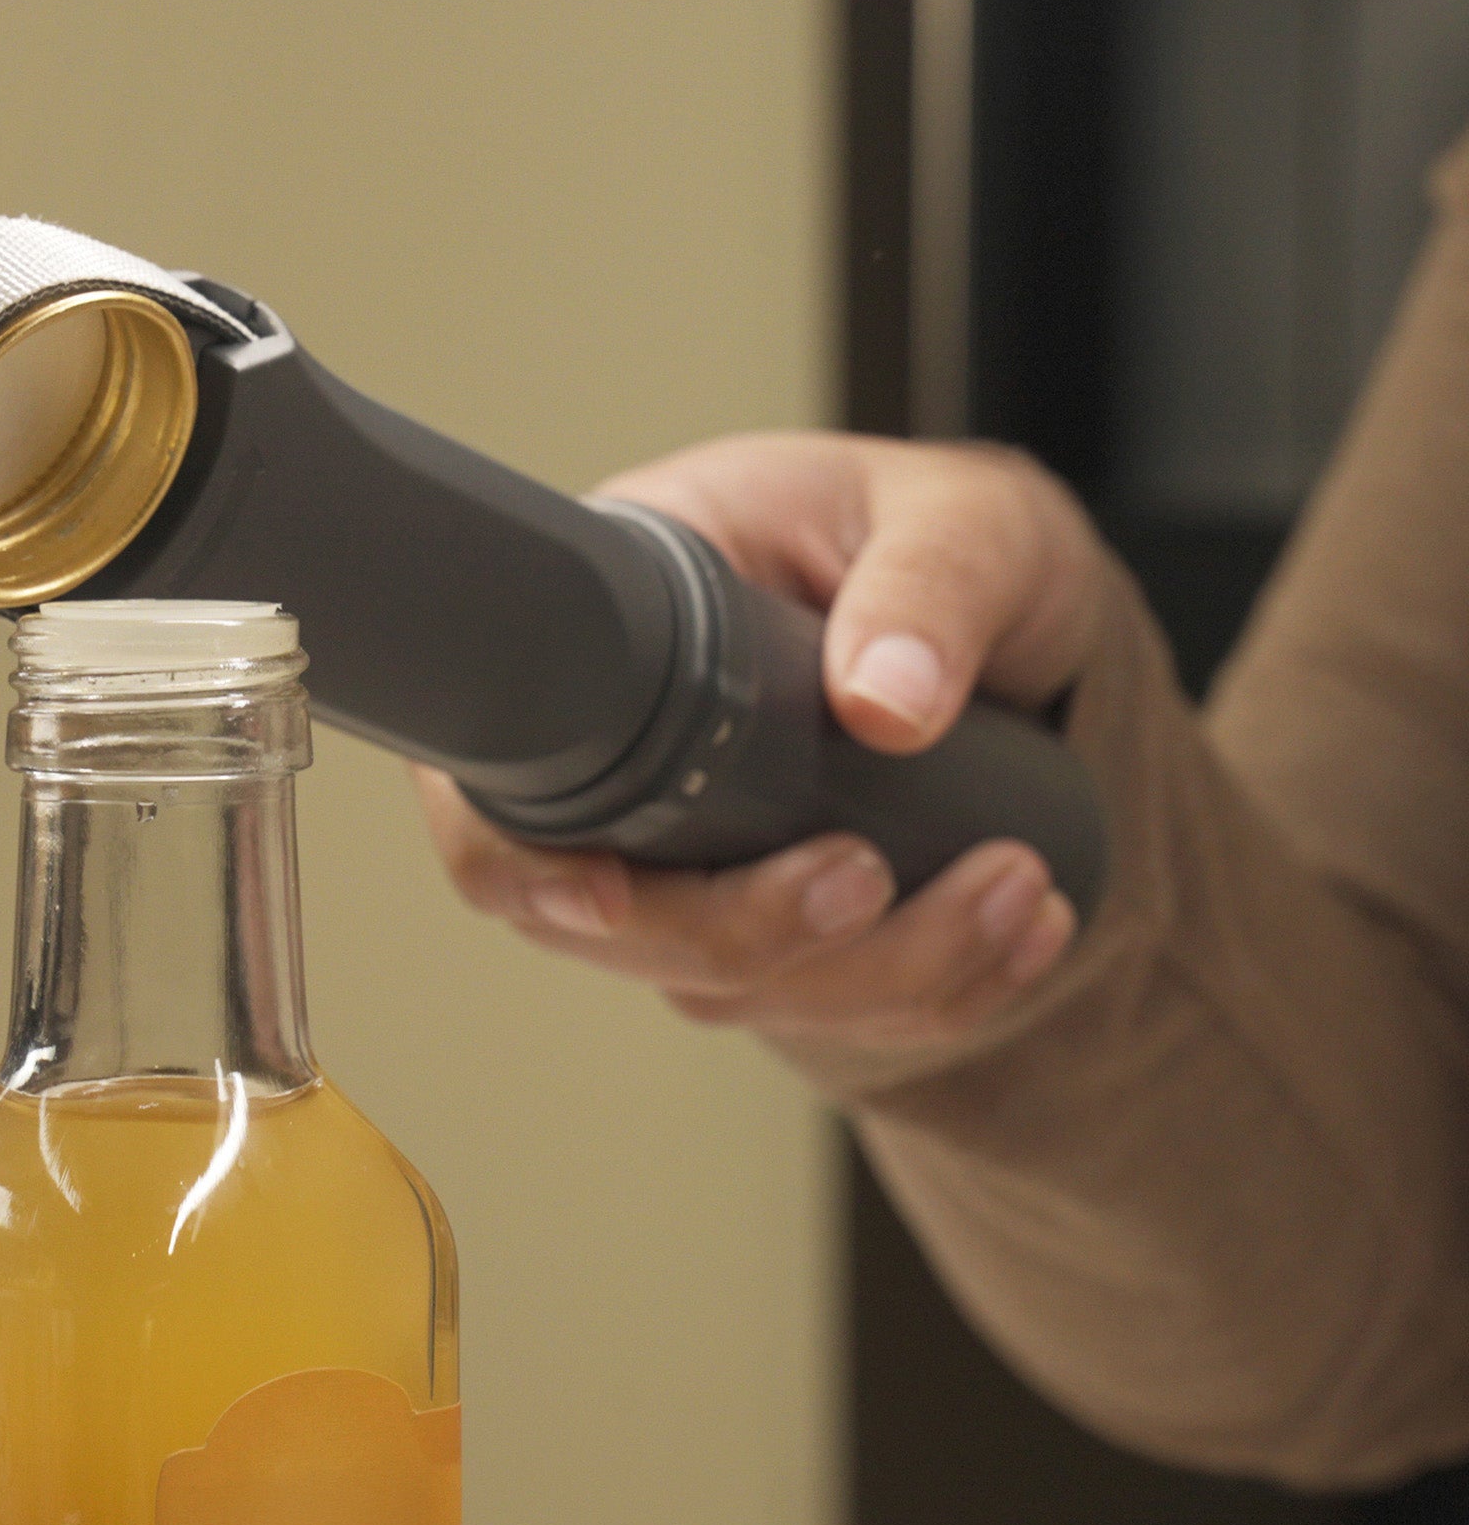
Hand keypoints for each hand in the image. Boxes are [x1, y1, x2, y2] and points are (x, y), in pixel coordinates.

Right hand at [417, 431, 1111, 1052]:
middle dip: (750, 932)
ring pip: (727, 984)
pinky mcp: (779, 923)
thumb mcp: (959, 517)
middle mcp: (636, 767)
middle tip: (868, 876)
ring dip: (872, 972)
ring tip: (1015, 887)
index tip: (608, 897)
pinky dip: (930, 997)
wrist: (1025, 614)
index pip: (500, 786)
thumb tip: (883, 702)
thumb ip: (927, 583)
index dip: (524, 865)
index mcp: (624, 638)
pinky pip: (824, 1007)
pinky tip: (1022, 939)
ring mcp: (699, 859)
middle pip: (613, 923)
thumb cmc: (952, 535)